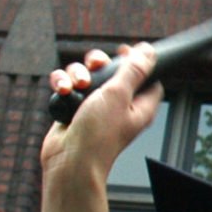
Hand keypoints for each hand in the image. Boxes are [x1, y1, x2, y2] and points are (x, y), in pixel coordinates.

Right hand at [41, 44, 162, 189]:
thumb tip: (149, 51)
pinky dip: (63, 83)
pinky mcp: (73, 108)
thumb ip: (134, 70)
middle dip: (99, 62)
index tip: (124, 52)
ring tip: (76, 86)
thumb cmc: (98, 135)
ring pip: (85, 74)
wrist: (69, 160)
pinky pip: (67, 85)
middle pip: (112, 70)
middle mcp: (118, 105)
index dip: (137, 61)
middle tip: (96, 66)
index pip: (146, 77)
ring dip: (77, 73)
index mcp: (139, 104)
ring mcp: (94, 107)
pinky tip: (63, 91)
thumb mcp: (119, 95)